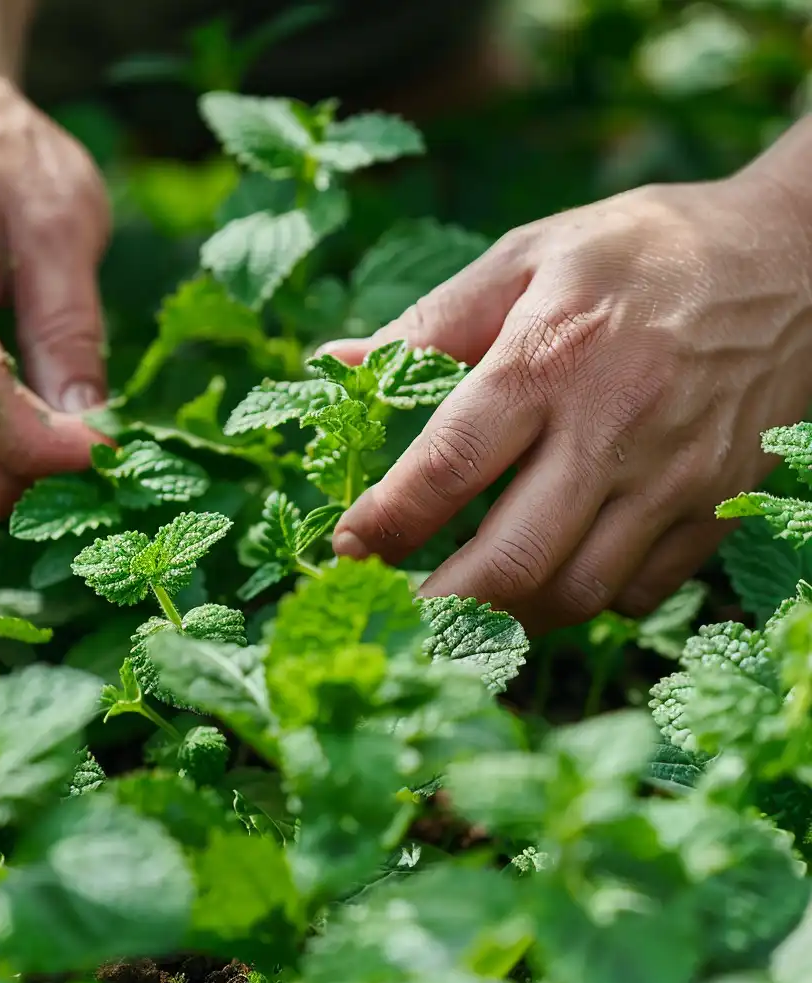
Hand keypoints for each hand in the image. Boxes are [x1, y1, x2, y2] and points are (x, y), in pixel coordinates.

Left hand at [329, 174, 811, 632]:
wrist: (794, 259)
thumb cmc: (640, 252)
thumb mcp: (524, 258)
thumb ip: (425, 325)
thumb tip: (332, 366)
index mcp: (548, 358)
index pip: (447, 466)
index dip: (386, 523)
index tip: (349, 548)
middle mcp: (613, 428)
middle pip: (512, 558)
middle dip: (440, 606)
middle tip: (399, 613)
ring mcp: (676, 477)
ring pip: (575, 592)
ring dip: (506, 614)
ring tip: (465, 602)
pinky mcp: (719, 506)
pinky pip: (639, 591)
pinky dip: (583, 600)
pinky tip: (554, 572)